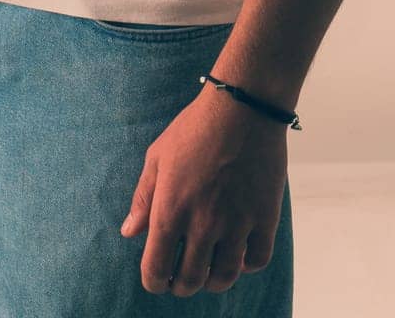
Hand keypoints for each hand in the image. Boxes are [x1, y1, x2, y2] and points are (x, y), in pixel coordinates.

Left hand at [119, 86, 288, 296]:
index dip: (154, 281)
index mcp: (171, 209)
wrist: (241, 109)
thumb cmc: (194, 128)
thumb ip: (143, 198)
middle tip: (180, 279)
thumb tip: (129, 233)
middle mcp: (203, 224)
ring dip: (212, 282)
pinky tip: (236, 254)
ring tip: (207, 272)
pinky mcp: (264, 218)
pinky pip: (256, 260)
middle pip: (191, 280)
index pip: (157, 268)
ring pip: (224, 277)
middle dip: (181, 285)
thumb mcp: (158, 156)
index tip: (156, 280)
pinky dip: (245, 265)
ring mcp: (237, 223)